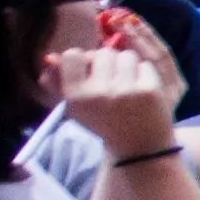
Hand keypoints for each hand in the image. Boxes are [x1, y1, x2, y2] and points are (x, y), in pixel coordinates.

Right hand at [48, 23, 187, 160]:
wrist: (138, 147)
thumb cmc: (103, 121)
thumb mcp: (76, 107)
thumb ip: (57, 82)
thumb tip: (49, 58)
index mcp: (76, 97)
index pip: (72, 55)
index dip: (82, 59)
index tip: (89, 70)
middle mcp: (99, 93)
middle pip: (103, 53)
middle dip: (108, 63)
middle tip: (112, 82)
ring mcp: (126, 91)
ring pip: (126, 55)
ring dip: (127, 66)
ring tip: (127, 85)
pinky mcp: (149, 91)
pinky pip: (145, 65)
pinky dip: (144, 74)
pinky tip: (142, 91)